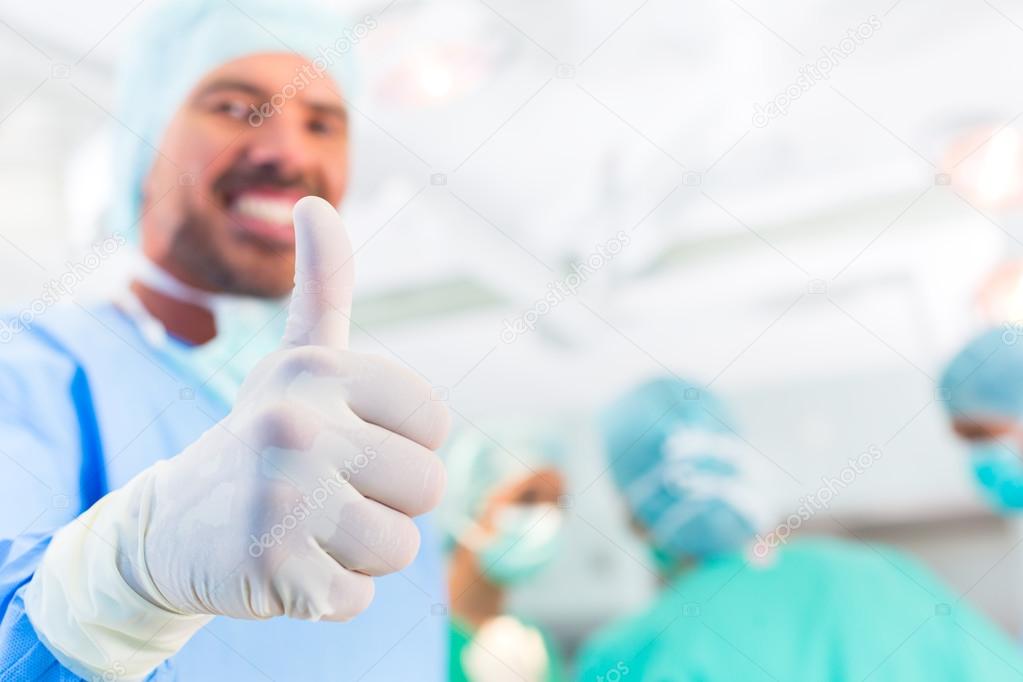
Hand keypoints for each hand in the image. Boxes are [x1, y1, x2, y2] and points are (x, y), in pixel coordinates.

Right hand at [116, 196, 449, 620]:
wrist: (171, 526)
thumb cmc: (263, 436)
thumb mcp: (295, 363)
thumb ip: (322, 287)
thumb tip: (314, 200)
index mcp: (317, 371)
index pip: (435, 425)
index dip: (401, 445)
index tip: (345, 443)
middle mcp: (296, 424)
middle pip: (427, 487)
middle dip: (384, 501)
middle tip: (323, 493)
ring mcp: (281, 499)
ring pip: (400, 547)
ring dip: (360, 550)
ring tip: (306, 528)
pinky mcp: (272, 569)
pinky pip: (359, 597)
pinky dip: (329, 594)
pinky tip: (285, 567)